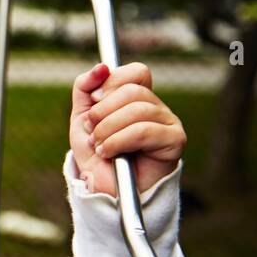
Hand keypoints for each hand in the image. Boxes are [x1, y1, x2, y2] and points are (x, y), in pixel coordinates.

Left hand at [70, 62, 185, 197]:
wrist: (105, 189)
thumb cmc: (98, 156)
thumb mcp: (82, 119)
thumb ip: (84, 89)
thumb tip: (101, 67)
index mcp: (138, 98)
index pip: (137, 72)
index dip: (111, 83)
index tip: (93, 102)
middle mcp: (157, 108)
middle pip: (133, 91)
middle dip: (103, 112)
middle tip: (92, 132)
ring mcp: (169, 123)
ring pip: (137, 109)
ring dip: (107, 130)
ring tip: (99, 146)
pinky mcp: (175, 141)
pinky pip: (144, 130)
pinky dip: (118, 141)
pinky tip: (109, 153)